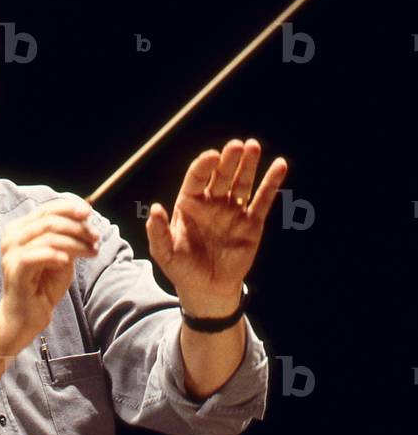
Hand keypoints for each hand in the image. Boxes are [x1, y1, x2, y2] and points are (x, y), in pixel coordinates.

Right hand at [0, 199, 99, 344]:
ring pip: (48, 236)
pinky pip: (37, 255)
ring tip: (91, 251)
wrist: (27, 317)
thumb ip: (68, 239)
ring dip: (75, 242)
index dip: (70, 208)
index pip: (47, 209)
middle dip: (77, 227)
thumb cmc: (43, 287)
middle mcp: (13, 237)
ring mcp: (11, 253)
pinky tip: (67, 262)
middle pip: (49, 220)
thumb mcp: (61, 258)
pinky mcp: (15, 269)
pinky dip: (56, 255)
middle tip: (96, 238)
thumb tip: (85, 221)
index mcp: (21, 229)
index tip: (90, 214)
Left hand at [145, 139, 287, 315]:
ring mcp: (233, 211)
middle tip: (237, 145)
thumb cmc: (183, 269)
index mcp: (190, 204)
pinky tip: (279, 165)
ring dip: (249, 164)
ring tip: (253, 146)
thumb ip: (158, 232)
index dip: (204, 165)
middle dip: (229, 159)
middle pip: (222, 175)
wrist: (207, 290)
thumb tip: (155, 209)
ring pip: (242, 183)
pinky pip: (263, 200)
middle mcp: (213, 203)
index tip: (212, 157)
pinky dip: (271, 183)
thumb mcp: (165, 253)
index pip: (197, 178)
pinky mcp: (252, 223)